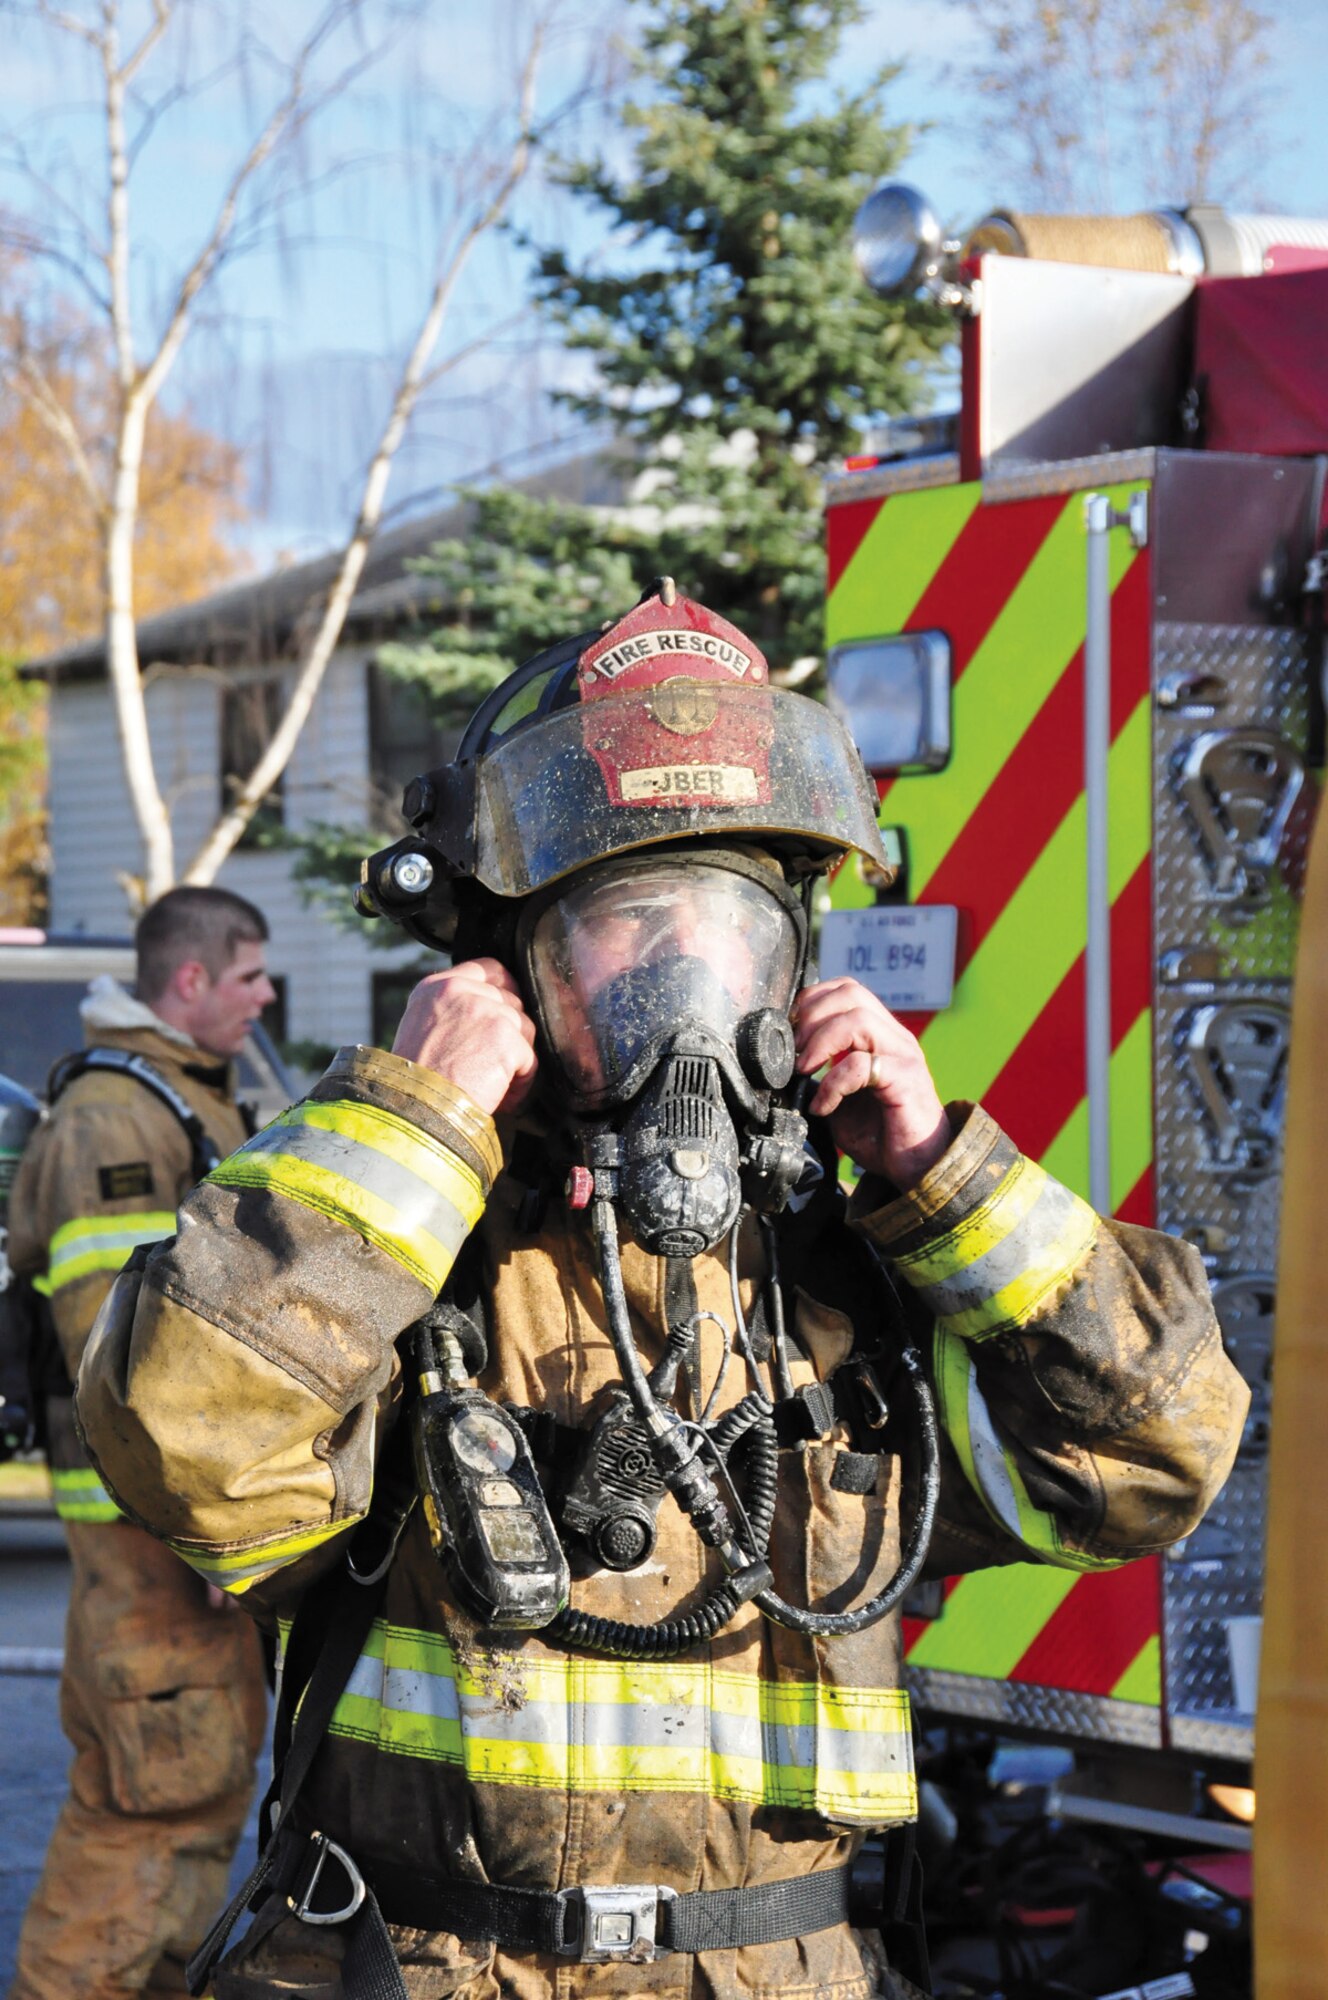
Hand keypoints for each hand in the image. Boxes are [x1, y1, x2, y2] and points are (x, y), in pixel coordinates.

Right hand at [393, 959, 537, 1115]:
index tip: (507, 1016)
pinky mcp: (505, 1036)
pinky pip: (530, 1059)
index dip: (506, 991)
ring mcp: (486, 1010)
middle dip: (510, 1036)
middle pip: (512, 1002)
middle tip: (493, 1066)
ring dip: (516, 1061)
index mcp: (437, 987)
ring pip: (525, 1029)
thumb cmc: (417, 1083)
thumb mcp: (423, 1029)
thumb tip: (491, 1010)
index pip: (488, 969)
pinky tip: (500, 1098)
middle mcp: (460, 991)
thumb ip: (453, 1010)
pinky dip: (521, 1083)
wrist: (417, 1110)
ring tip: (494, 1086)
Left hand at [792, 977, 949, 1187]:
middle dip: (811, 1017)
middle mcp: (894, 1038)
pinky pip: (863, 1065)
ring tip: (805, 1071)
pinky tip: (824, 1107)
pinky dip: (833, 1084)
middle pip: (850, 993)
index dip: (812, 1001)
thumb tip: (783, 1066)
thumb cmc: (880, 1134)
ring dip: (820, 1043)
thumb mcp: (840, 1098)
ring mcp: (903, 1055)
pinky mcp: (907, 1080)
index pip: (846, 989)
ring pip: (858, 1020)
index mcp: (880, 1034)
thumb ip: (820, 1076)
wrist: (917, 1168)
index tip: (791, 1031)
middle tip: (795, 1052)